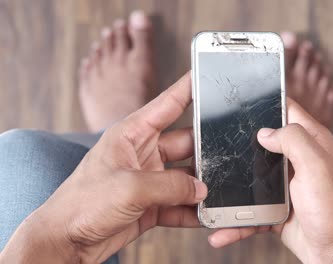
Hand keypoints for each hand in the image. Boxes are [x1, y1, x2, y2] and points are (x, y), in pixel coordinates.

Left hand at [0, 72, 206, 263]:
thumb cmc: (81, 204)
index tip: (209, 76)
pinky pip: (180, 204)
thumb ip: (170, 186)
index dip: (189, 88)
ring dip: (201, 186)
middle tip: (228, 156)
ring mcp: (149, 179)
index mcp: (132, 134)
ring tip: (219, 192)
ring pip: (187, 177)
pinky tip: (204, 216)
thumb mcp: (129, 187)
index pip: (168, 104)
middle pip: (186, 143)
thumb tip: (201, 189)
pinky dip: (193, 211)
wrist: (66, 241)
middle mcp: (143, 153)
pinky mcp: (152, 203)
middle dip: (206, 151)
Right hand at [208, 99, 332, 263]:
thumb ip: (294, 141)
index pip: (287, 110)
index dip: (267, 102)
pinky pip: (250, 211)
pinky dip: (235, 221)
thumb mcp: (317, 167)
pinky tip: (221, 230)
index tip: (241, 101)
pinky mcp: (275, 208)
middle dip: (239, 145)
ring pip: (251, 179)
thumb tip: (265, 132)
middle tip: (214, 145)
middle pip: (262, 144)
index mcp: (311, 142)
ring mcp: (285, 185)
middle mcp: (297, 160)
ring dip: (232, 189)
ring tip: (209, 195)